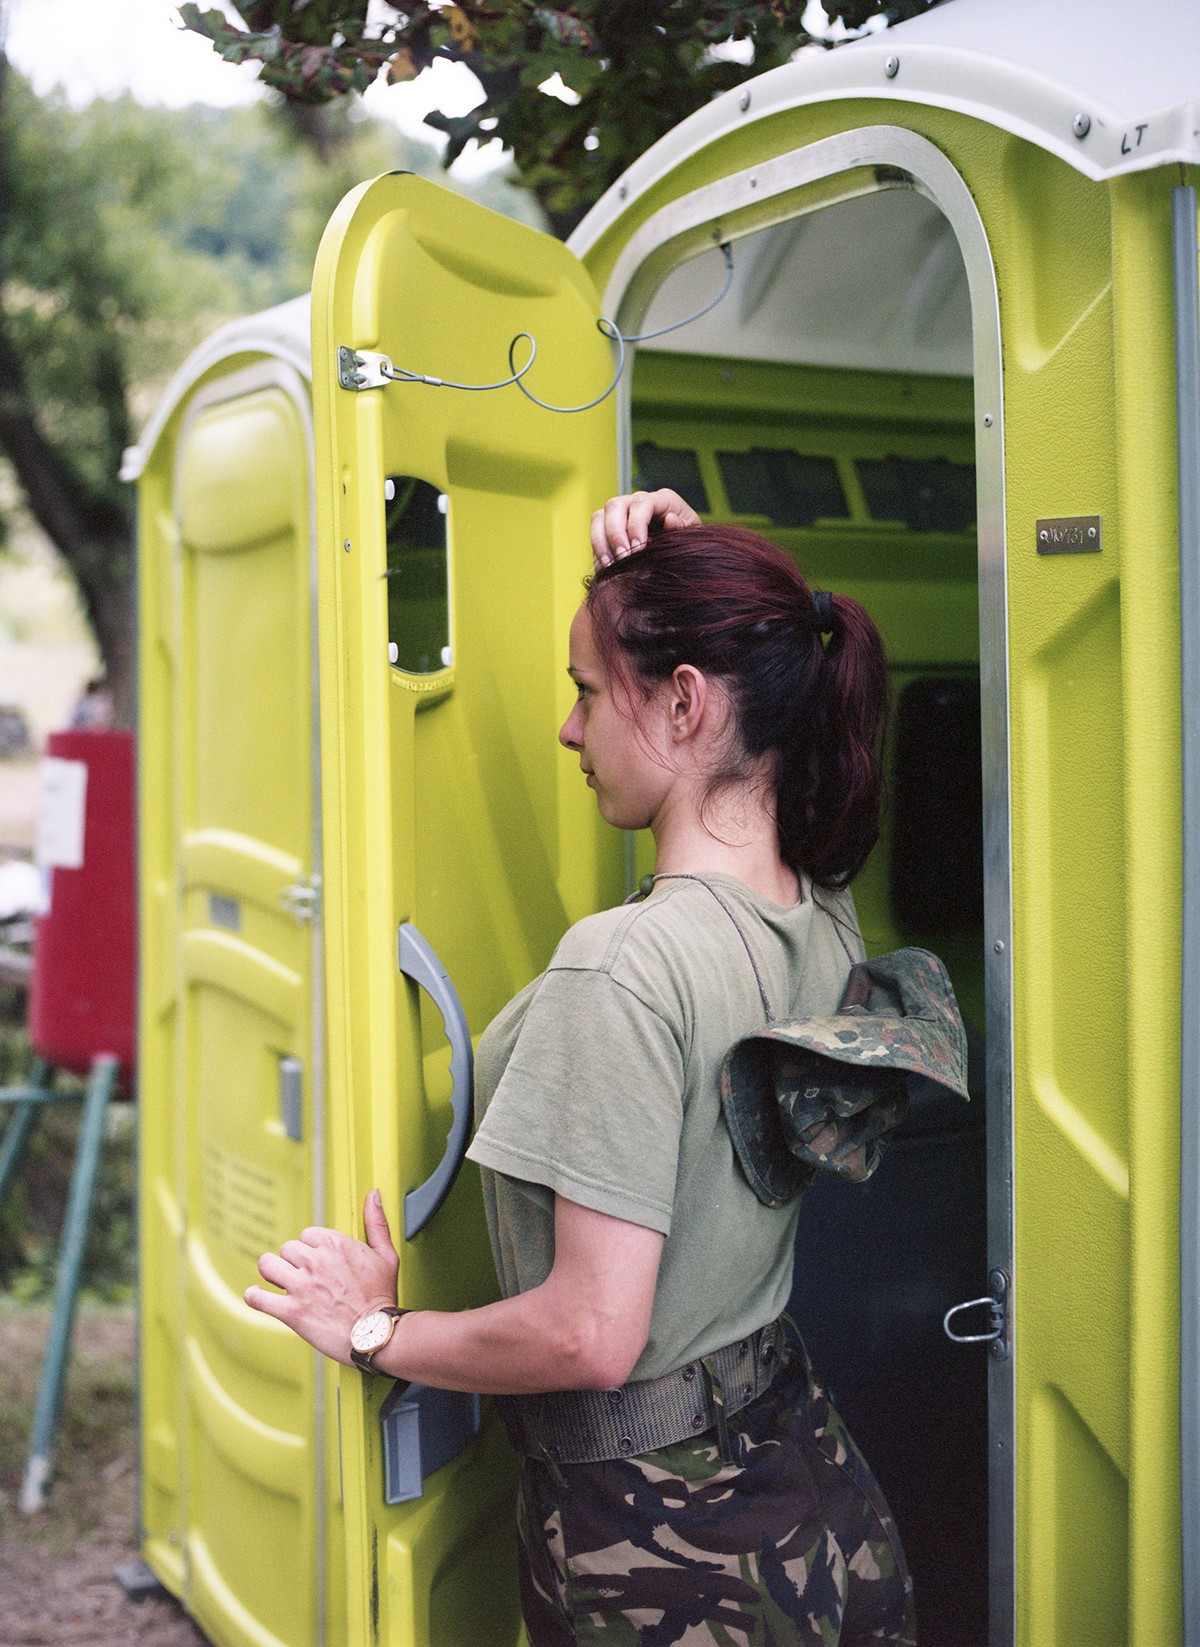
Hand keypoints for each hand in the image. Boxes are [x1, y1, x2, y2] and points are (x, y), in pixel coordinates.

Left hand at [245, 1188, 400, 1365]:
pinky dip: (254, 1297)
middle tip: (304, 1277)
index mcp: (335, 1244)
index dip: (311, 1249)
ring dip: (273, 1273)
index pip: (306, 1235)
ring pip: (268, 1265)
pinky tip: (258, 1296)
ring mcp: (301, 1286)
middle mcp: (315, 1260)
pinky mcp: (291, 1311)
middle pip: (287, 1249)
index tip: (317, 1261)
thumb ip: (376, 1222)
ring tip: (280, 1282)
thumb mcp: (386, 1254)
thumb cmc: (382, 1297)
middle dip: (293, 1262)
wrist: (375, 1335)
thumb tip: (374, 1196)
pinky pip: (258, 1298)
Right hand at [591, 489, 700, 567]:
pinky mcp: (609, 527)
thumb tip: (669, 519)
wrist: (679, 553)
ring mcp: (621, 513)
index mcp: (662, 500)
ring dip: (602, 542)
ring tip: (611, 565)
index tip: (638, 549)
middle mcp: (637, 501)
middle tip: (623, 558)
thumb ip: (682, 528)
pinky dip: (597, 549)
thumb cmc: (686, 542)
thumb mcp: (690, 537)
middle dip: (616, 533)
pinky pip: (595, 532)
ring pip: (600, 516)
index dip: (636, 524)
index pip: (642, 503)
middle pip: (615, 505)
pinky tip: (606, 567)